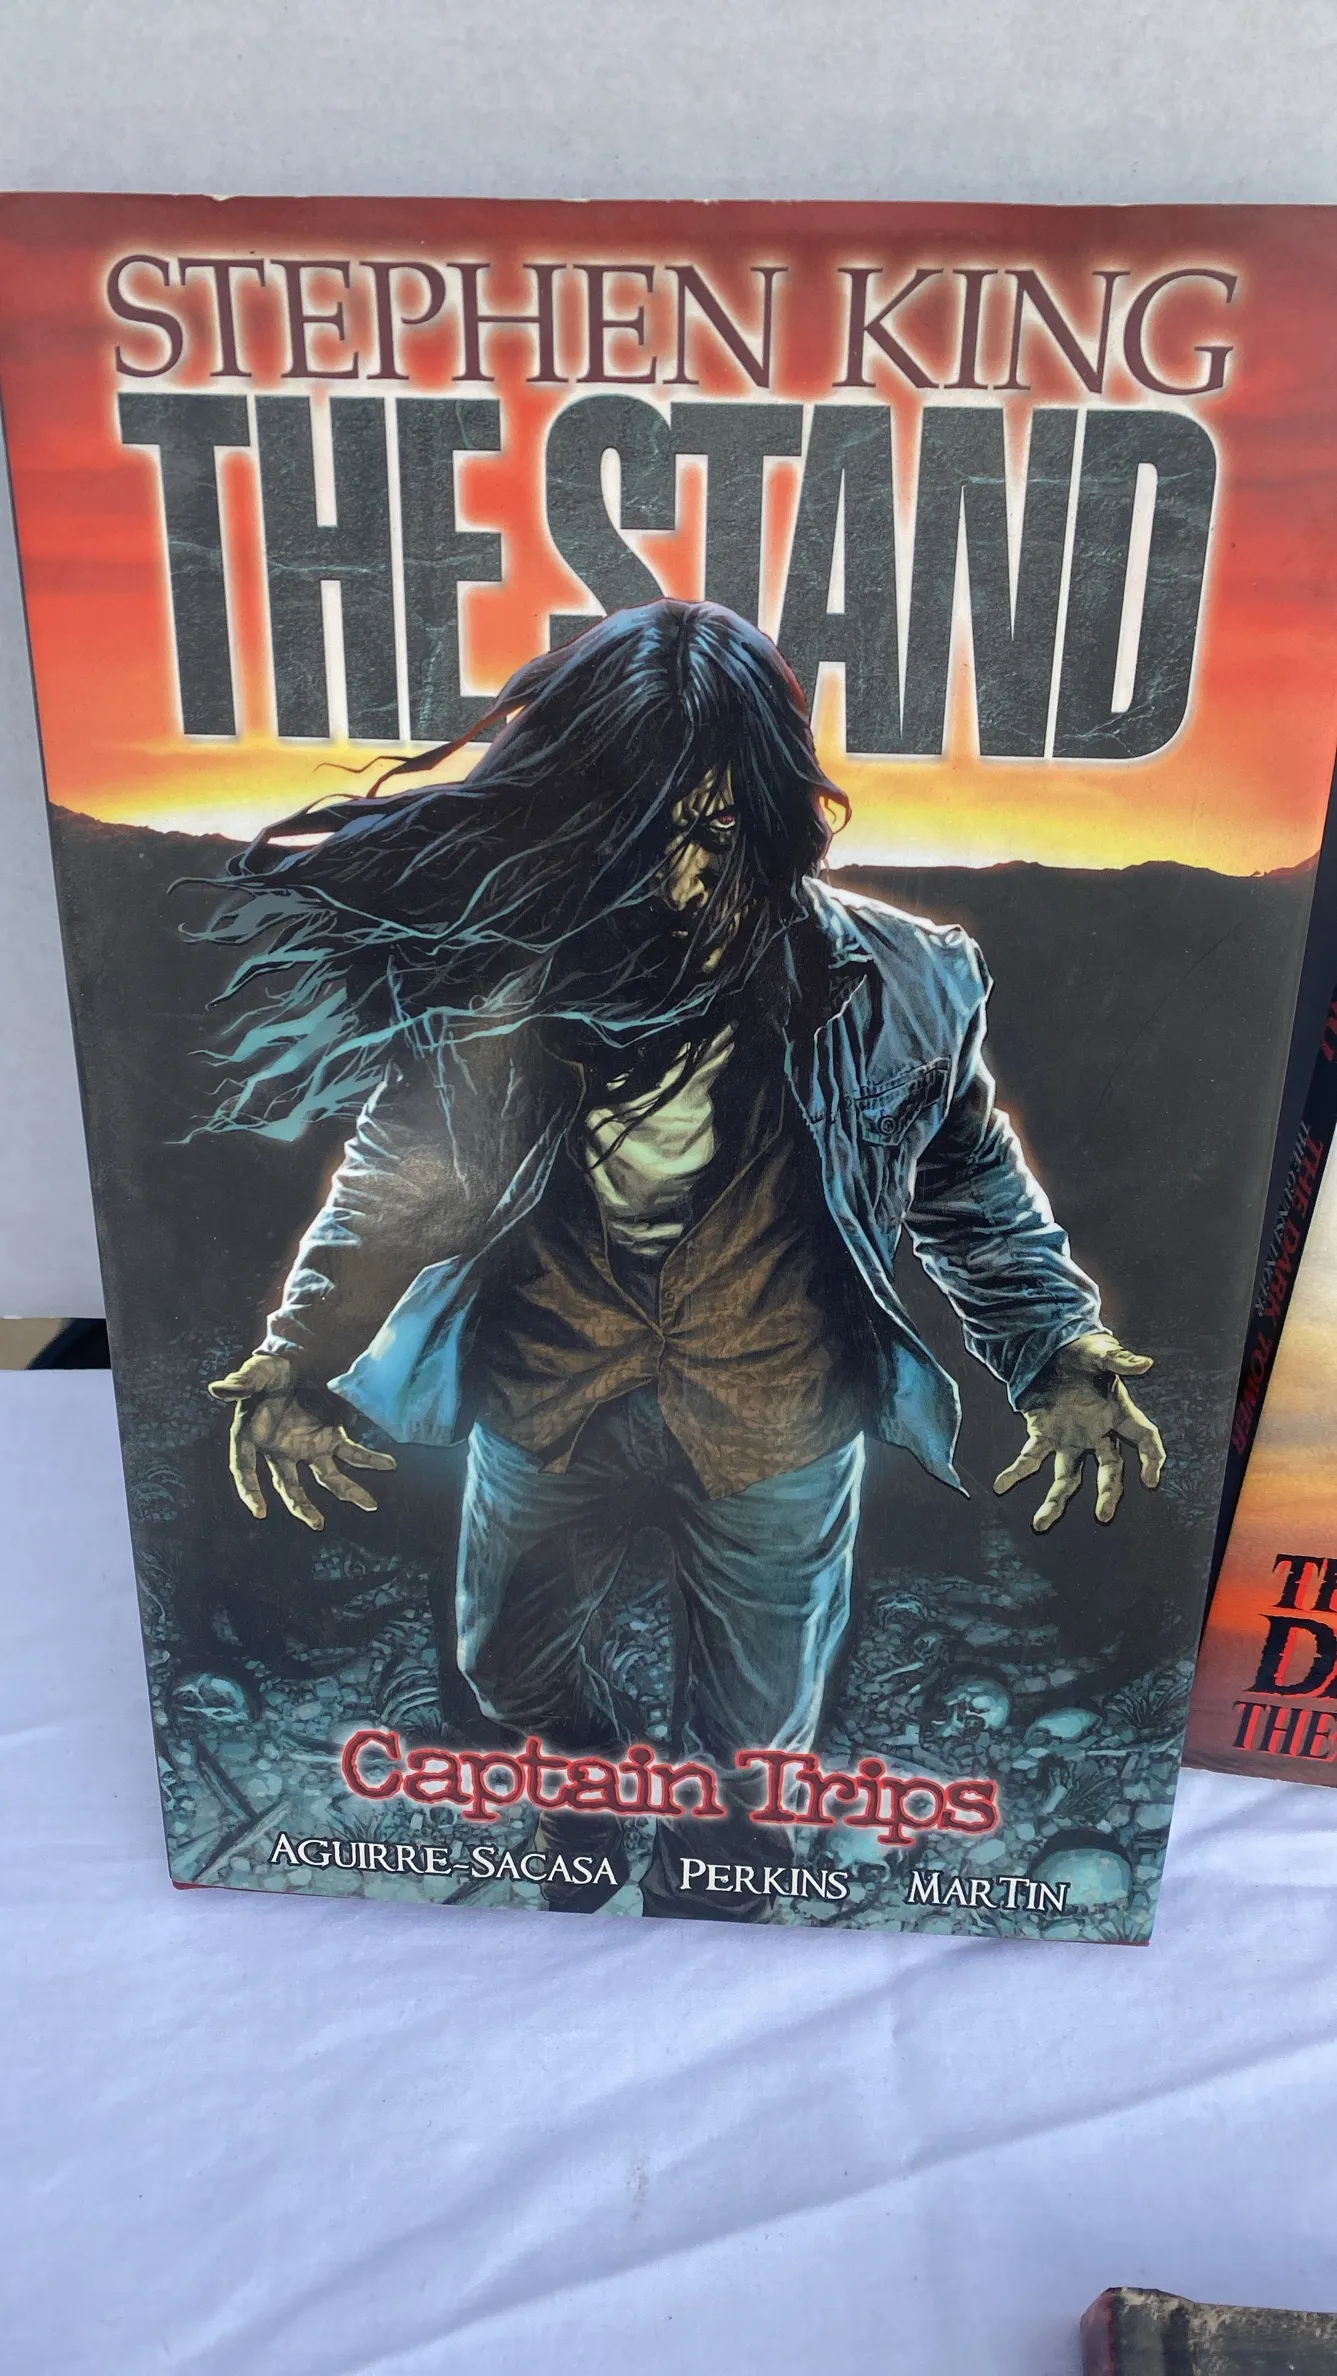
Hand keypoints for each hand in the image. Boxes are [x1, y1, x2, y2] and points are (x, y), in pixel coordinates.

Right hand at [207, 1351, 395, 1530]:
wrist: (293, 1360)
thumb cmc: (268, 1369)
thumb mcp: (254, 1372)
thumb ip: (240, 1383)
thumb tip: (218, 1389)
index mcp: (251, 1438)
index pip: (245, 1469)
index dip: (250, 1490)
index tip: (259, 1511)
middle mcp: (280, 1451)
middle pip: (289, 1485)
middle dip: (302, 1505)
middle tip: (317, 1523)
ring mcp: (306, 1447)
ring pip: (326, 1477)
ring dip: (347, 1491)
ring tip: (369, 1505)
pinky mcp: (329, 1437)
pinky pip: (352, 1453)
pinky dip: (370, 1459)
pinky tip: (389, 1464)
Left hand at [993, 1330, 1165, 1532]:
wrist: (1049, 1346)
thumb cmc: (1081, 1351)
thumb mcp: (1100, 1351)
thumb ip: (1120, 1360)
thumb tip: (1146, 1364)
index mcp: (1119, 1413)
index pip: (1144, 1439)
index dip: (1151, 1458)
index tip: (1150, 1480)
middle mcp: (1097, 1433)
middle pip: (1109, 1469)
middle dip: (1107, 1492)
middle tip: (1103, 1515)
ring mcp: (1069, 1438)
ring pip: (1068, 1477)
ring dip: (1055, 1501)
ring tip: (1040, 1524)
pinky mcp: (1042, 1434)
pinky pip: (1029, 1457)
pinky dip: (1015, 1472)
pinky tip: (1001, 1485)